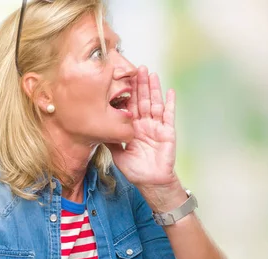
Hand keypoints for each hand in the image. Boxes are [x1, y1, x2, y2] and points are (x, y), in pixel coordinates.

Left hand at [106, 66, 177, 187]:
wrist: (151, 182)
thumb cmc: (135, 170)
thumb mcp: (116, 153)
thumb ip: (110, 139)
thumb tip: (96, 127)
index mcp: (133, 127)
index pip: (130, 105)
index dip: (127, 92)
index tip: (123, 78)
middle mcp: (145, 124)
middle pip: (143, 100)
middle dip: (140, 84)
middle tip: (138, 68)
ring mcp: (157, 126)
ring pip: (155, 103)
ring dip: (154, 89)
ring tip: (152, 74)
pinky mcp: (168, 131)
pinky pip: (169, 115)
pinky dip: (170, 103)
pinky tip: (170, 91)